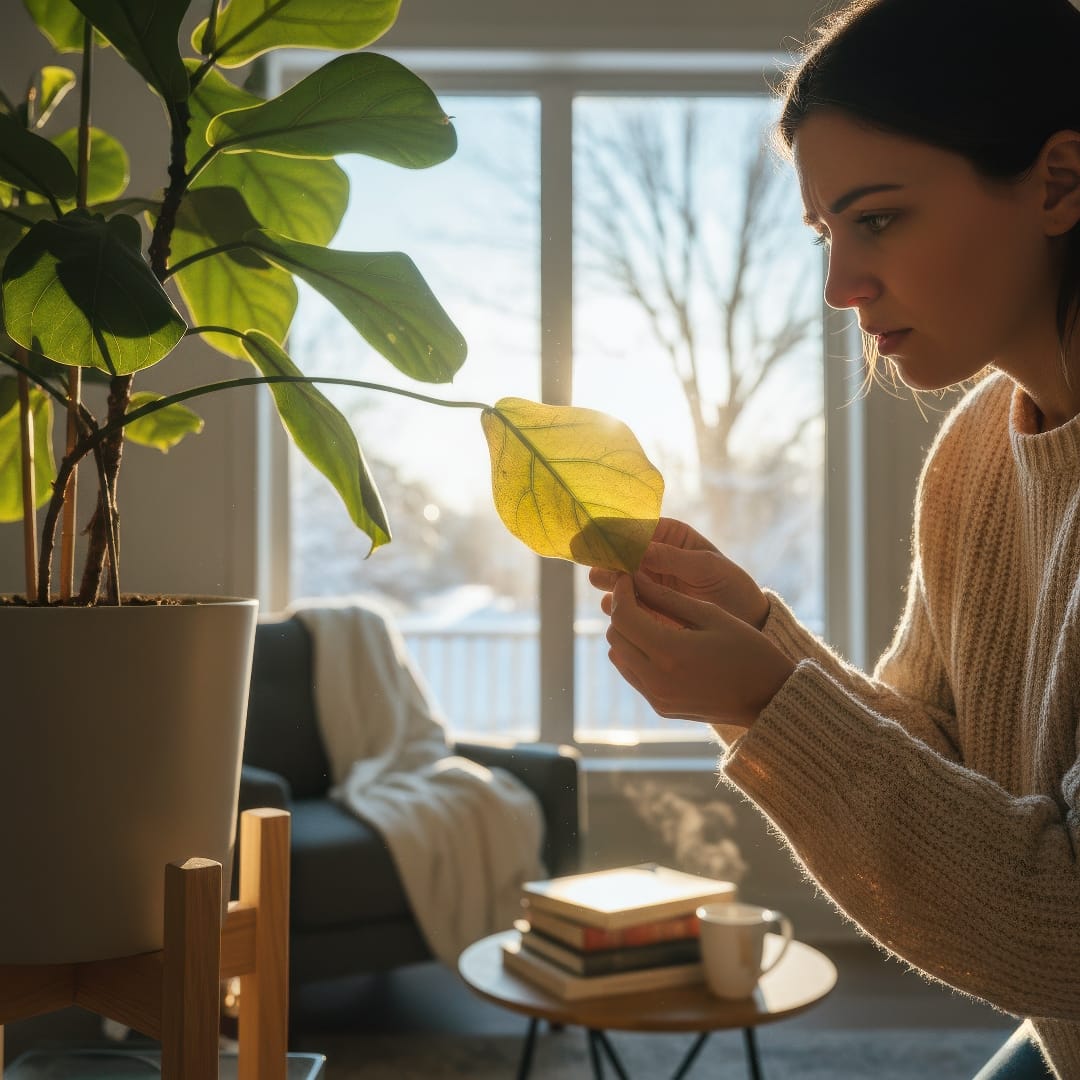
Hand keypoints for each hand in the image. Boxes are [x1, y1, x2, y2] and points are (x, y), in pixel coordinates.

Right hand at [589, 517, 768, 629]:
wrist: (744, 621)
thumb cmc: (731, 586)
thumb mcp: (707, 567)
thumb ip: (673, 558)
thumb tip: (639, 550)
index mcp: (666, 536)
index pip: (632, 526)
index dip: (611, 531)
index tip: (595, 539)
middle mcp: (649, 557)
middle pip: (616, 554)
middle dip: (606, 561)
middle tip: (607, 574)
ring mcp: (644, 584)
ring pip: (613, 580)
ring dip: (610, 585)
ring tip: (618, 593)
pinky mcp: (642, 609)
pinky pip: (620, 606)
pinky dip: (617, 607)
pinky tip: (622, 611)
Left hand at [604, 572, 793, 728]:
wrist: (769, 698)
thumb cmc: (748, 649)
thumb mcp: (710, 614)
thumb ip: (667, 597)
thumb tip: (636, 578)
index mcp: (669, 652)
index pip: (623, 616)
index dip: (621, 591)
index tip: (629, 577)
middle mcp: (656, 679)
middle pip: (615, 636)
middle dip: (622, 610)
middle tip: (638, 593)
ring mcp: (656, 697)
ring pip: (618, 656)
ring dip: (627, 633)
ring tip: (649, 617)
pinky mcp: (660, 706)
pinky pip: (632, 674)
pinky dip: (635, 654)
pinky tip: (657, 641)